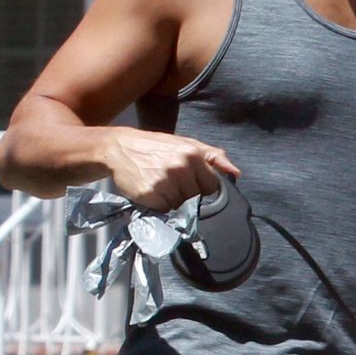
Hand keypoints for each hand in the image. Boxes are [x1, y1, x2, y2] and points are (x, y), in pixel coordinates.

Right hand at [105, 129, 238, 211]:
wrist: (119, 148)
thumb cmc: (155, 147)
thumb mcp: (186, 144)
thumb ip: (214, 157)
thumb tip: (236, 173)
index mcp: (193, 154)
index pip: (212, 187)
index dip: (202, 188)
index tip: (189, 183)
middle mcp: (181, 168)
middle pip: (197, 198)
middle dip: (187, 195)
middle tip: (170, 183)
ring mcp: (165, 182)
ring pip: (181, 206)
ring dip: (172, 201)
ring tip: (160, 186)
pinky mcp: (151, 195)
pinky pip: (165, 210)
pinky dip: (159, 206)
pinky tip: (152, 192)